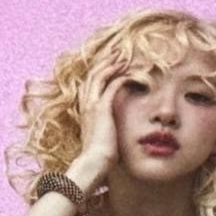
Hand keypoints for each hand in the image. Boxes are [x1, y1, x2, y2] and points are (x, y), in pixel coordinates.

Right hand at [74, 57, 130, 180]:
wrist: (93, 164)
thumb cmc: (99, 156)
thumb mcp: (102, 137)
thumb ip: (106, 128)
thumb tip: (114, 130)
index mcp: (85, 109)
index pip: (91, 83)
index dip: (101, 70)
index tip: (112, 62)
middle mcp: (86, 104)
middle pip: (94, 73)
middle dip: (106, 61)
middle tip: (118, 51)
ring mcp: (91, 105)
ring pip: (100, 75)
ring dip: (112, 64)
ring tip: (124, 55)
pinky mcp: (101, 108)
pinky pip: (111, 85)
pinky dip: (121, 77)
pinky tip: (130, 73)